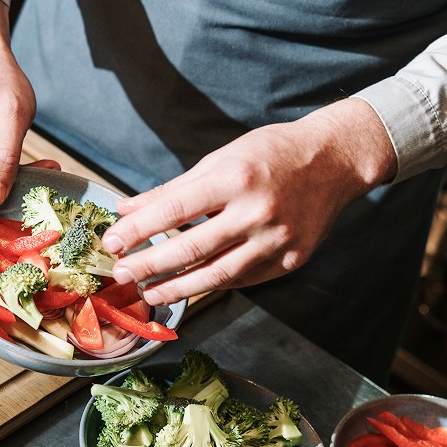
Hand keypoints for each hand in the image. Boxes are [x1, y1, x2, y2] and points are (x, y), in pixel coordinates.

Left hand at [105, 98, 396, 304]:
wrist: (335, 161)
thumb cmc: (272, 154)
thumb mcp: (221, 158)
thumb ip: (173, 189)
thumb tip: (127, 210)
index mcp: (235, 178)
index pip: (174, 210)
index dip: (138, 231)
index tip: (112, 244)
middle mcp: (257, 212)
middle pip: (191, 250)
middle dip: (150, 265)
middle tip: (122, 275)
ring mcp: (276, 241)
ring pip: (216, 276)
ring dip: (177, 288)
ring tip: (150, 293)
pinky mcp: (290, 260)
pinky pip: (243, 279)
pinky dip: (213, 283)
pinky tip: (190, 286)